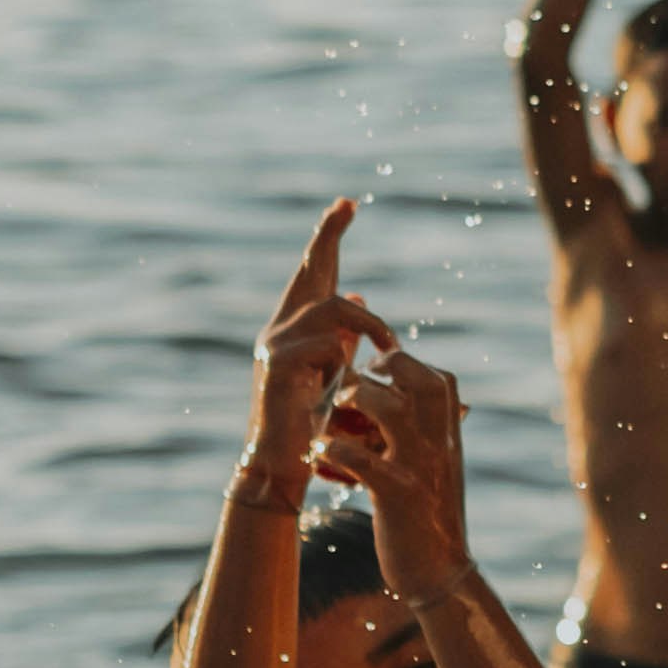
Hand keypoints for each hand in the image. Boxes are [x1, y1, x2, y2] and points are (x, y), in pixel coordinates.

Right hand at [248, 201, 390, 469]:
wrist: (281, 463)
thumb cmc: (311, 423)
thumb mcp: (335, 372)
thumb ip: (346, 337)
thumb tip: (363, 296)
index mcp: (297, 327)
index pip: (315, 274)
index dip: (329, 238)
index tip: (346, 204)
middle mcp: (281, 326)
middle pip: (310, 270)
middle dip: (328, 234)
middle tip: (346, 204)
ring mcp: (276, 342)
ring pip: (336, 308)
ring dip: (372, 325)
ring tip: (390, 352)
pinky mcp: (279, 363)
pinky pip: (329, 345)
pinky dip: (346, 363)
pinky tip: (340, 387)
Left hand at [314, 328, 478, 595]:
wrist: (439, 572)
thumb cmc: (427, 518)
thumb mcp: (435, 469)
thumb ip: (423, 436)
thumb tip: (395, 404)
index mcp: (450, 437)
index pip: (437, 379)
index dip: (404, 364)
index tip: (376, 373)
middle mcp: (440, 445)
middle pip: (420, 380)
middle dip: (383, 369)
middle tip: (354, 384)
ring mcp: (420, 467)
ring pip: (389, 409)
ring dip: (355, 402)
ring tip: (334, 416)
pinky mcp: (396, 495)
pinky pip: (360, 459)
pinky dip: (332, 450)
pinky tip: (318, 453)